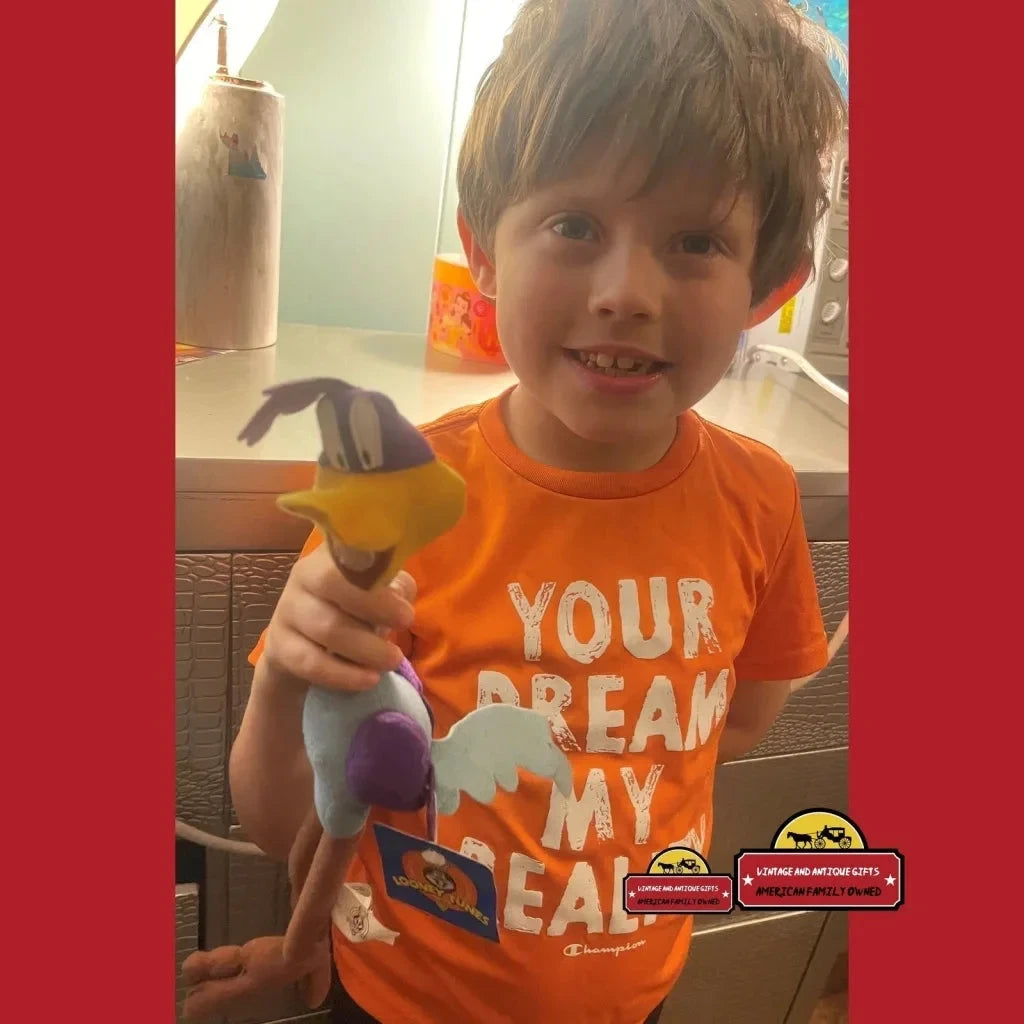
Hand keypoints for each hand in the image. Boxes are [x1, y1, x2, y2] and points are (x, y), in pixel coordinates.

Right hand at [262, 541, 416, 691]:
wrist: (301, 648)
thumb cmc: (351, 612)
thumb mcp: (378, 594)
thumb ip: (395, 589)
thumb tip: (401, 596)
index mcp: (331, 555)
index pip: (347, 549)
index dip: (376, 573)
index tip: (405, 608)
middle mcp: (303, 575)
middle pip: (333, 583)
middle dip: (375, 608)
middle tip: (405, 627)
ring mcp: (287, 610)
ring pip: (326, 627)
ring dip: (366, 647)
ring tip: (392, 660)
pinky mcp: (279, 646)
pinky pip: (310, 661)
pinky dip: (344, 674)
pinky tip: (369, 679)